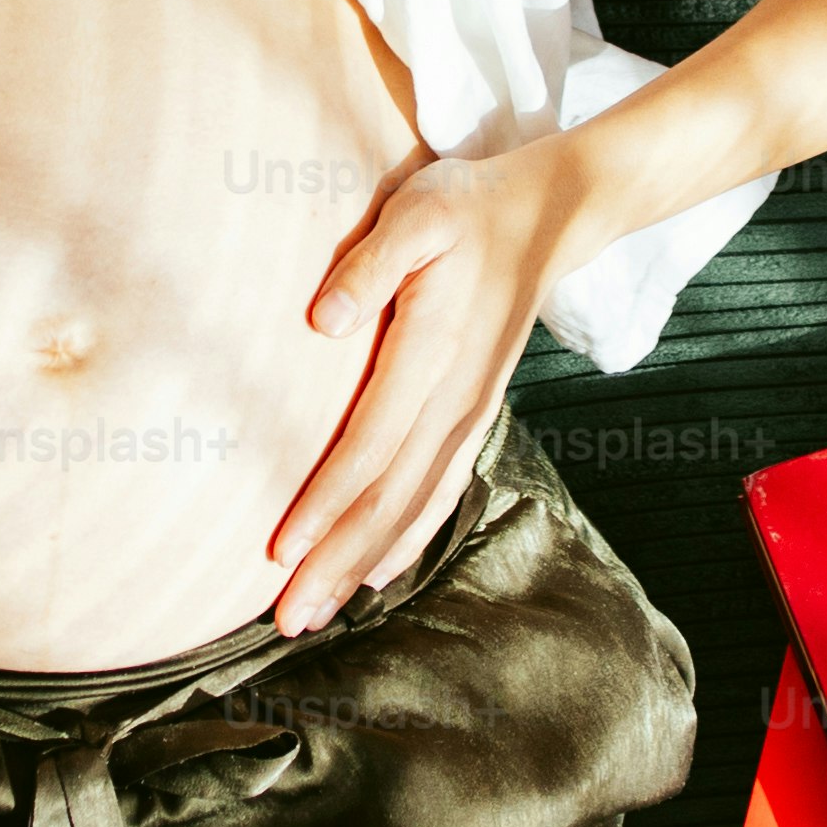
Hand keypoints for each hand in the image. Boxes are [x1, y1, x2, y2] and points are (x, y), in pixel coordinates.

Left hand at [262, 145, 599, 636]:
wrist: (548, 215)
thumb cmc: (467, 207)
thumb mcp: (418, 211)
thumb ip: (371, 262)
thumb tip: (324, 319)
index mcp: (434, 355)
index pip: (369, 446)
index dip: (323, 501)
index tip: (279, 549)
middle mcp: (456, 402)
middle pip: (388, 499)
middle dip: (334, 562)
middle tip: (285, 619)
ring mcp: (469, 415)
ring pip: (412, 508)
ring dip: (361, 564)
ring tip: (313, 615)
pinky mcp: (471, 417)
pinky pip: (438, 494)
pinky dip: (405, 540)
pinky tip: (374, 576)